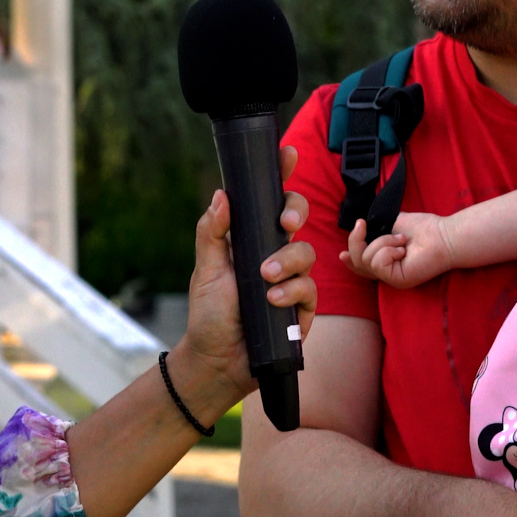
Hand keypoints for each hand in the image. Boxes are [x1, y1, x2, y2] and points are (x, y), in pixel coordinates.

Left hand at [177, 145, 316, 421]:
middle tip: (283, 223)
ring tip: (265, 279)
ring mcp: (291, 280)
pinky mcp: (302, 309)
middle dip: (295, 212)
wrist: (216, 362)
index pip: (268, 202)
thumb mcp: (205, 270)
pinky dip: (292, 291)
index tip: (287, 154)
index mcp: (251, 240)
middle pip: (297, 218)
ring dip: (287, 262)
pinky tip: (274, 300)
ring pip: (307, 253)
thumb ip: (212, 232)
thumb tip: (221, 194)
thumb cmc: (209, 315)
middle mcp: (274, 255)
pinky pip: (310, 289)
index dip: (281, 175)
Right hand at [344, 212, 455, 288]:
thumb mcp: (393, 224)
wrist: (444, 235)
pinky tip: (403, 249)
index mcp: (387, 260)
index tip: (342, 254)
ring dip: (381, 242)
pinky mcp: (397, 280)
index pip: (362, 265)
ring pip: (365, 260)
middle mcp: (388, 271)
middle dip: (355, 241)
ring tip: (401, 240)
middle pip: (357, 262)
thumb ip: (376, 229)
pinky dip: (387, 250)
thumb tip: (361, 227)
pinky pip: (377, 263)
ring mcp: (392, 278)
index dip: (350, 260)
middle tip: (362, 225)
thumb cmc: (425, 229)